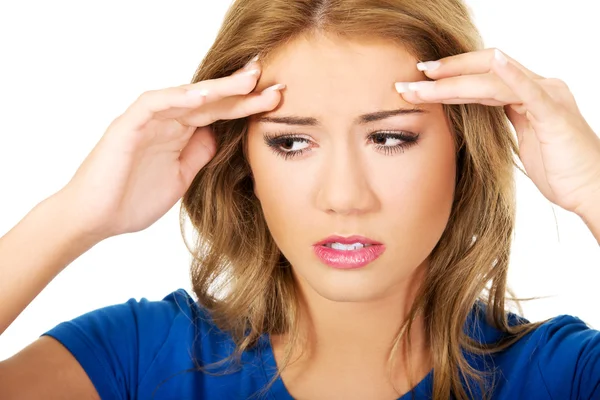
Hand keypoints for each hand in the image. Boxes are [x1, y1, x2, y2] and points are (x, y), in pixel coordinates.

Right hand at [59, 58, 283, 239]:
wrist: (96, 219)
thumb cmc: (133, 199)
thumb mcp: (181, 177)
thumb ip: (199, 154)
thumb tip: (221, 136)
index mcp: (180, 134)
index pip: (219, 114)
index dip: (247, 107)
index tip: (277, 102)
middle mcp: (167, 122)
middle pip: (209, 101)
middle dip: (240, 91)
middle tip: (272, 82)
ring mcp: (147, 121)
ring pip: (185, 96)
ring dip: (216, 88)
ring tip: (246, 81)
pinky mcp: (128, 126)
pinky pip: (154, 105)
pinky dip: (177, 99)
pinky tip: (202, 97)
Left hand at [395, 48, 599, 215]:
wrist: (592, 190)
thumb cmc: (560, 170)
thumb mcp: (524, 140)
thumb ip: (507, 120)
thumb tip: (480, 112)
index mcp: (529, 96)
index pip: (484, 78)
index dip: (452, 78)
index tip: (420, 82)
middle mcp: (539, 89)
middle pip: (484, 72)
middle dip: (445, 74)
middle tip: (411, 77)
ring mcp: (548, 97)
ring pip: (493, 80)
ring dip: (454, 81)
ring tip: (423, 82)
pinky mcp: (555, 114)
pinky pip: (530, 90)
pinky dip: (511, 74)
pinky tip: (493, 62)